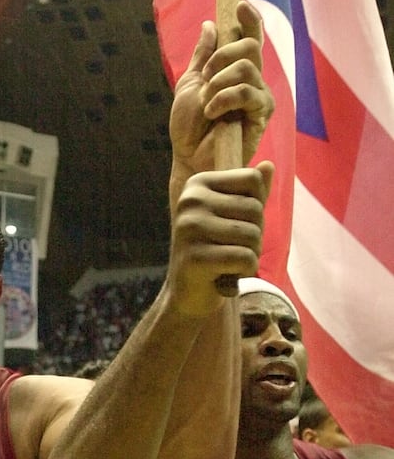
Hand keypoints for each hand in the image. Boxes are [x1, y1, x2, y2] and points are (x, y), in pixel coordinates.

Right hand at [165, 162, 272, 315]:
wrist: (189, 293)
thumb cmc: (215, 250)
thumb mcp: (233, 217)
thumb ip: (251, 193)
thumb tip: (268, 165)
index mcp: (197, 184)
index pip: (252, 179)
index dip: (257, 206)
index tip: (235, 223)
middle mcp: (189, 201)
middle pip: (255, 208)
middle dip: (255, 234)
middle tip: (231, 249)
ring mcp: (189, 229)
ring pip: (253, 234)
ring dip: (251, 254)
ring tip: (228, 262)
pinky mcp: (194, 257)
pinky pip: (244, 258)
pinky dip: (244, 271)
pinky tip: (226, 276)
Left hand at [169, 0, 273, 176]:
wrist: (187, 157)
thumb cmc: (188, 127)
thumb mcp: (190, 85)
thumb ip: (202, 57)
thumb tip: (210, 26)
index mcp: (235, 72)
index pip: (250, 39)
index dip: (249, 20)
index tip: (239, 5)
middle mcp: (252, 81)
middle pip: (251, 47)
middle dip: (221, 57)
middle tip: (206, 78)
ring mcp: (259, 97)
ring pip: (247, 68)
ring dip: (219, 82)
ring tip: (207, 104)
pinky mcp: (262, 114)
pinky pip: (247, 92)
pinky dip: (223, 98)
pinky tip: (212, 113)